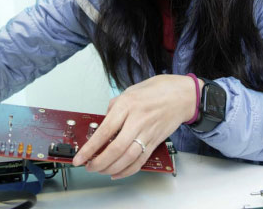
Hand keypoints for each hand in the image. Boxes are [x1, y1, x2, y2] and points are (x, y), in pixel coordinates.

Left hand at [72, 74, 200, 178]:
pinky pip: (141, 160)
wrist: (183, 95)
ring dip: (111, 168)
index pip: (104, 131)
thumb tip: (103, 123)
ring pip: (128, 158)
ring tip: (99, 170)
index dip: (90, 148)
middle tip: (88, 166)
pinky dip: (127, 170)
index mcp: (127, 105)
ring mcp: (148, 132)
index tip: (79, 157)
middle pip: (115, 149)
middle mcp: (137, 120)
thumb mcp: (130, 91)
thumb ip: (115, 107)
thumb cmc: (158, 89)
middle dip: (98, 162)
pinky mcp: (156, 141)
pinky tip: (117, 172)